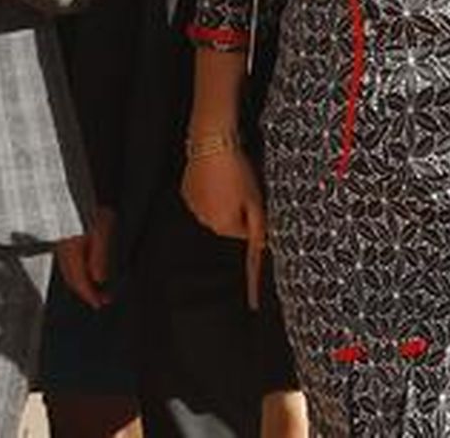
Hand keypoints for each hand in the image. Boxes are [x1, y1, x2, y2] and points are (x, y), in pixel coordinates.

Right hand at [54, 205, 115, 308]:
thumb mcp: (99, 231)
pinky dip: (77, 270)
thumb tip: (99, 279)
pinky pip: (68, 261)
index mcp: (72, 252)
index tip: (100, 303)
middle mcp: (63, 251)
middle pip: (72, 279)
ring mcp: (61, 244)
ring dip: (82, 281)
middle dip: (86, 291)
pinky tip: (84, 267)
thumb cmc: (85, 208)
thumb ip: (99, 257)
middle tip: (101, 298)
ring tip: (95, 285)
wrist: (66, 191)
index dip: (91, 296)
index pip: (80, 282)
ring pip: (69, 271)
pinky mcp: (61, 238)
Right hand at [181, 146, 265, 309]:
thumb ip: (259, 229)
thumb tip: (263, 250)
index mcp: (225, 226)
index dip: (253, 254)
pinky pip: (203, 198)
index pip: (246, 240)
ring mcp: (193, 205)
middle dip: (240, 213)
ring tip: (230, 180)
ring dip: (225, 201)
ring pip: (217, 211)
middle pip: (231, 224)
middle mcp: (206, 221)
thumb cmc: (239, 172)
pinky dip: (211, 191)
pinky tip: (216, 177)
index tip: (253, 306)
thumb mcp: (256, 200)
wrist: (212, 142)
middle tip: (247, 191)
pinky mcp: (186, 190)